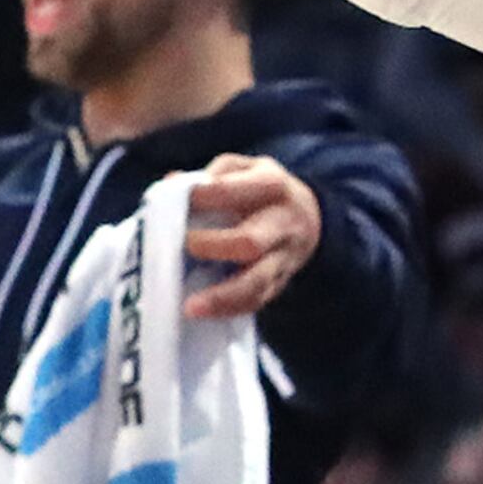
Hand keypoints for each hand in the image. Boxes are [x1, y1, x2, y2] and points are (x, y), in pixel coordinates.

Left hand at [182, 154, 322, 322]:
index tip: (176, 200)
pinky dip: (228, 310)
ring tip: (191, 306)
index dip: (205, 196)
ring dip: (222, 297)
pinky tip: (203, 314)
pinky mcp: (278, 284)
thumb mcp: (245, 169)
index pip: (236, 190)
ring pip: (256, 282)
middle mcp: (281, 224)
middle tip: (187, 245)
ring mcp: (282, 258)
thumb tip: (172, 185)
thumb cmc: (261, 192)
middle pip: (251, 242)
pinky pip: (256, 302)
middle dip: (215, 247)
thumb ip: (212, 175)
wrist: (310, 218)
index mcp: (272, 187)